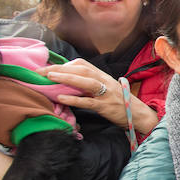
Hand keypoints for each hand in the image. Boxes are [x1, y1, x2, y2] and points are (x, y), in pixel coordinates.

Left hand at [37, 59, 158, 134]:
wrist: (139, 115)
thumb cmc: (120, 103)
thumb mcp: (106, 90)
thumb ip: (90, 86)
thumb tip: (69, 84)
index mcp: (103, 76)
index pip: (82, 64)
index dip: (65, 64)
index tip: (50, 68)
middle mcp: (105, 81)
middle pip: (81, 69)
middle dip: (60, 68)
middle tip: (40, 71)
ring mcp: (106, 93)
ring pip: (85, 81)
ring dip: (66, 77)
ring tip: (49, 77)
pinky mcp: (106, 107)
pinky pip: (88, 101)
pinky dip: (74, 99)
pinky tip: (61, 98)